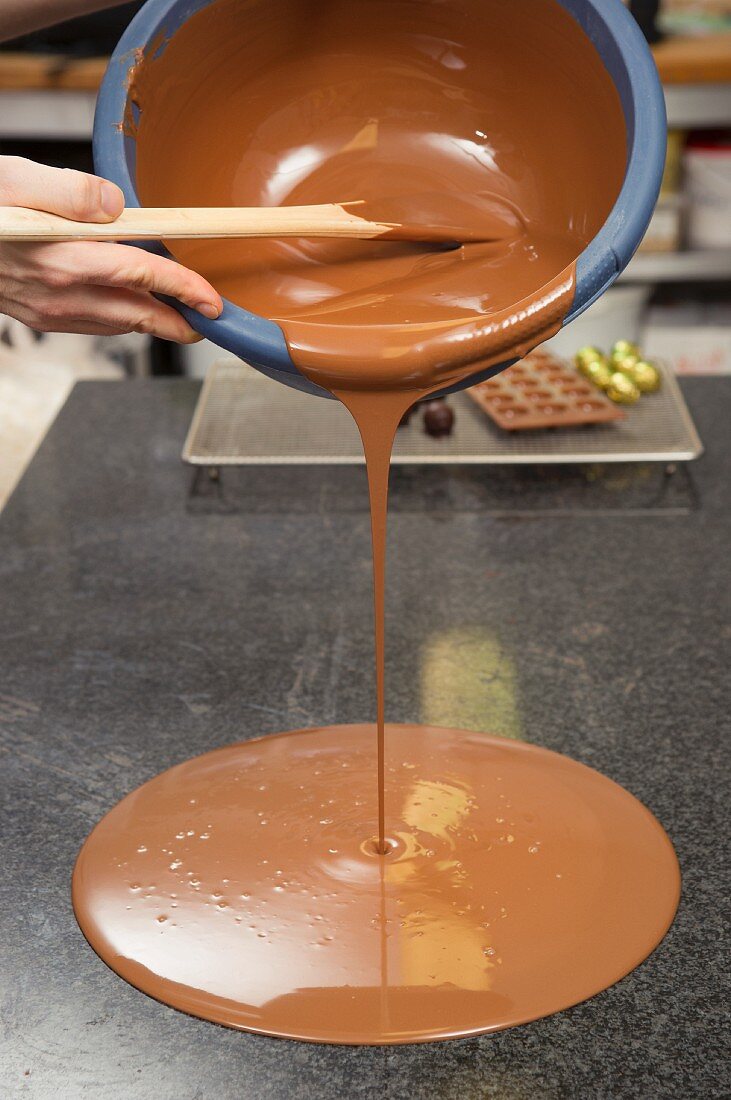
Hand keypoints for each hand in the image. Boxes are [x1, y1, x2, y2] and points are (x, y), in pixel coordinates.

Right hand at [0, 156, 221, 341]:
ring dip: (152, 322)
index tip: (213, 301)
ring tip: (181, 316)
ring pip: (118, 323)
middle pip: (138, 315)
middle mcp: (59, 295)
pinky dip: (122, 319)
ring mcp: (50, 312)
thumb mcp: (15, 178)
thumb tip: (116, 205)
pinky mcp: (41, 318)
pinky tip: (132, 307)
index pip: (141, 276)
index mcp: (61, 260)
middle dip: (179, 322)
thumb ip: (70, 191)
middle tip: (209, 321)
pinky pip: (94, 324)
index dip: (184, 289)